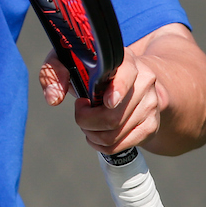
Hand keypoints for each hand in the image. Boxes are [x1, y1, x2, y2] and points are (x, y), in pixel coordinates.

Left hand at [39, 47, 167, 155]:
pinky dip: (102, 145)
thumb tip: (54, 98)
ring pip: (116, 133)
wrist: (128, 79)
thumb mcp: (69, 61)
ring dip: (92, 134)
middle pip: (114, 115)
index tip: (107, 102)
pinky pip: (122, 146)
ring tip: (87, 122)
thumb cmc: (94, 69)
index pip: (127, 74)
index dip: (118, 90)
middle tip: (81, 111)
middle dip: (87, 120)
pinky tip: (96, 134)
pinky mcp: (151, 125)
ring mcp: (150, 104)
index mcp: (125, 60)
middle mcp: (144, 81)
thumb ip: (54, 72)